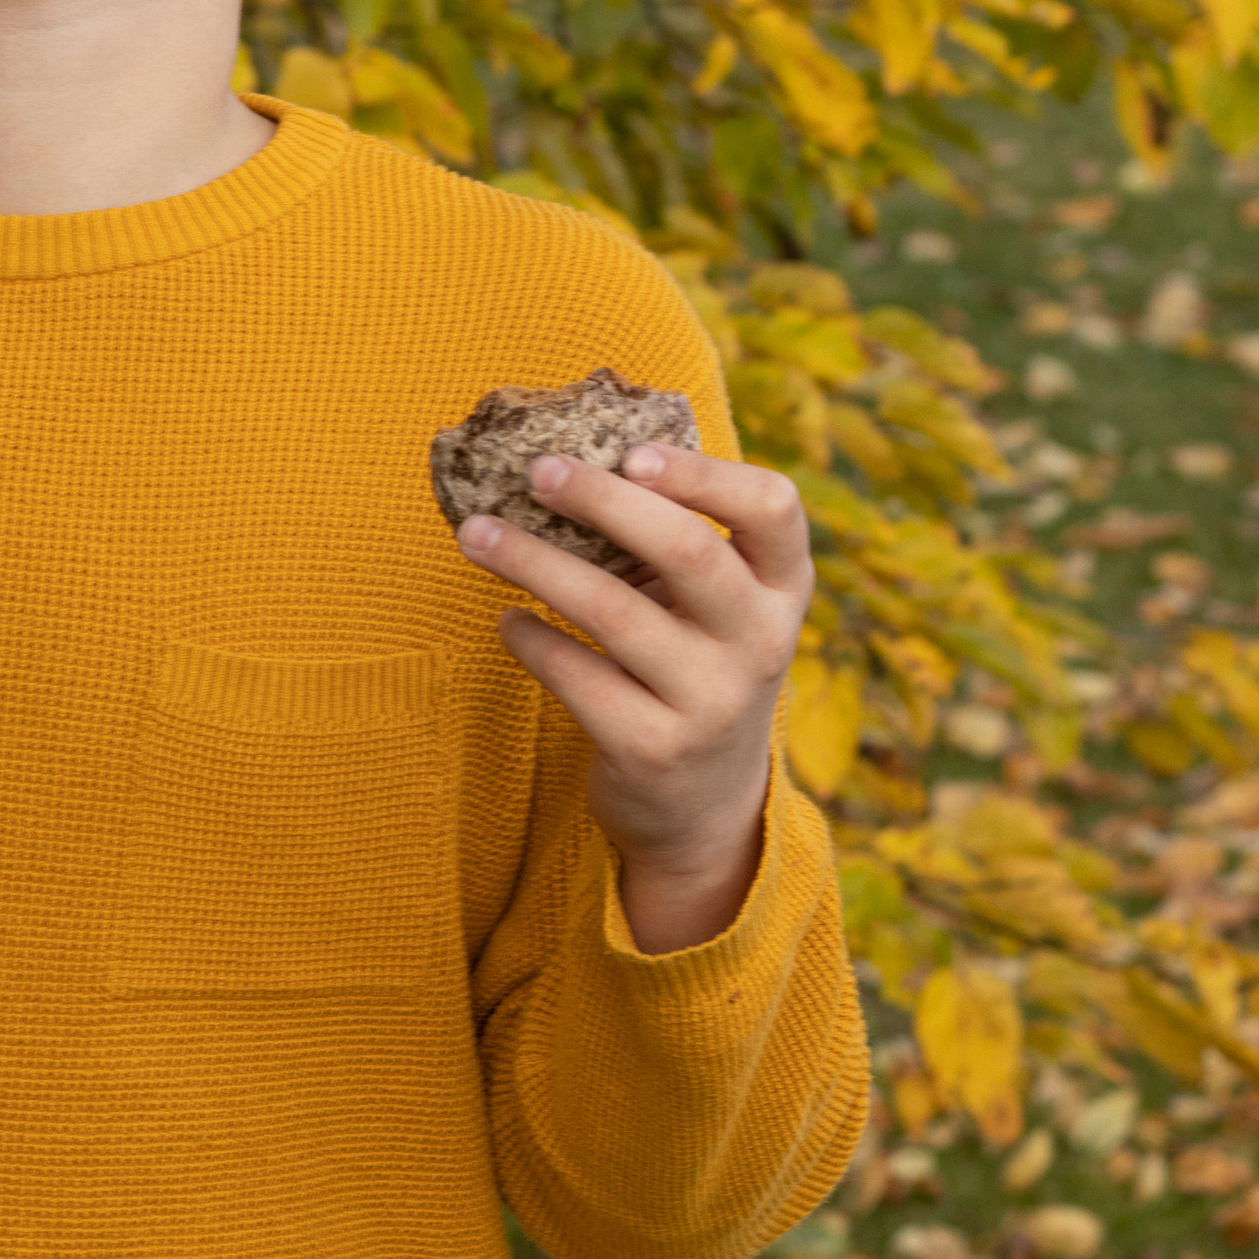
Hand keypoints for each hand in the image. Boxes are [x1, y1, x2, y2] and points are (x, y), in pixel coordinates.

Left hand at [457, 444, 812, 952]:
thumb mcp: (715, 607)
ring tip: (476, 536)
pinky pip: (579, 677)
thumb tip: (570, 452)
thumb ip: (676, 538)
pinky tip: (507, 620)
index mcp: (782, 587)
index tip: (631, 451)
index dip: (705, 473)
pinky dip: (532, 641)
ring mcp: (712, 700)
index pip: (774, 508)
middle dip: (603, 501)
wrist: (704, 806)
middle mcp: (760, 641)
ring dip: (535, 563)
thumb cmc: (694, 666)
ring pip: (616, 611)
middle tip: (535, 472)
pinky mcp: (655, 748)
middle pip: (688, 550)